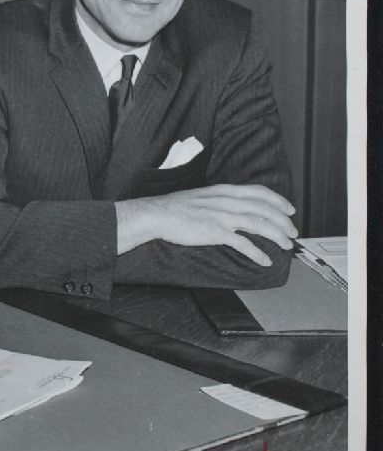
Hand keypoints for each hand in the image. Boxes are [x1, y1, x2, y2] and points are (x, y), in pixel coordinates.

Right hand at [115, 184, 297, 265]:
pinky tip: (264, 260)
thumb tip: (234, 206)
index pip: (259, 192)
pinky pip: (243, 243)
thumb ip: (221, 199)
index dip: (278, 200)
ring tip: (286, 245)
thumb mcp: (203, 195)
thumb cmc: (176, 206)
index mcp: (224, 191)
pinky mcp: (216, 232)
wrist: (158, 214)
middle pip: (264, 209)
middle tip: (292, 232)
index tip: (289, 209)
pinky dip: (257, 253)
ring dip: (277, 236)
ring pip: (260, 225)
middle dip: (283, 222)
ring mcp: (222, 216)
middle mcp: (227, 201)